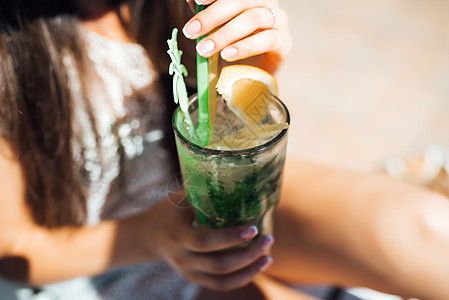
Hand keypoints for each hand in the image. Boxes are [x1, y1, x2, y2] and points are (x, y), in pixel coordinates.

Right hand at [147, 192, 273, 290]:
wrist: (149, 236)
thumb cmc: (170, 210)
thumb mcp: (182, 198)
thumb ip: (204, 191)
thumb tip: (238, 176)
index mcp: (178, 234)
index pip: (205, 241)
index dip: (230, 238)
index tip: (253, 229)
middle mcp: (182, 258)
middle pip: (218, 264)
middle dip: (247, 255)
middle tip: (268, 239)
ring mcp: (188, 272)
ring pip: (222, 280)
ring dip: (249, 270)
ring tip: (268, 256)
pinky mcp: (195, 279)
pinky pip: (221, 285)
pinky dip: (242, 278)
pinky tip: (258, 266)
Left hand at [183, 0, 291, 63]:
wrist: (256, 74)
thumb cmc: (235, 45)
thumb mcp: (217, 28)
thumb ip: (208, 14)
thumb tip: (192, 1)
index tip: (197, 1)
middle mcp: (266, 2)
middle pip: (241, 1)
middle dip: (213, 15)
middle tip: (191, 31)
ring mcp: (278, 21)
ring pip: (253, 19)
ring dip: (225, 34)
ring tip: (205, 49)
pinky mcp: (284, 42)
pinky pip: (267, 40)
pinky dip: (245, 47)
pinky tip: (227, 54)